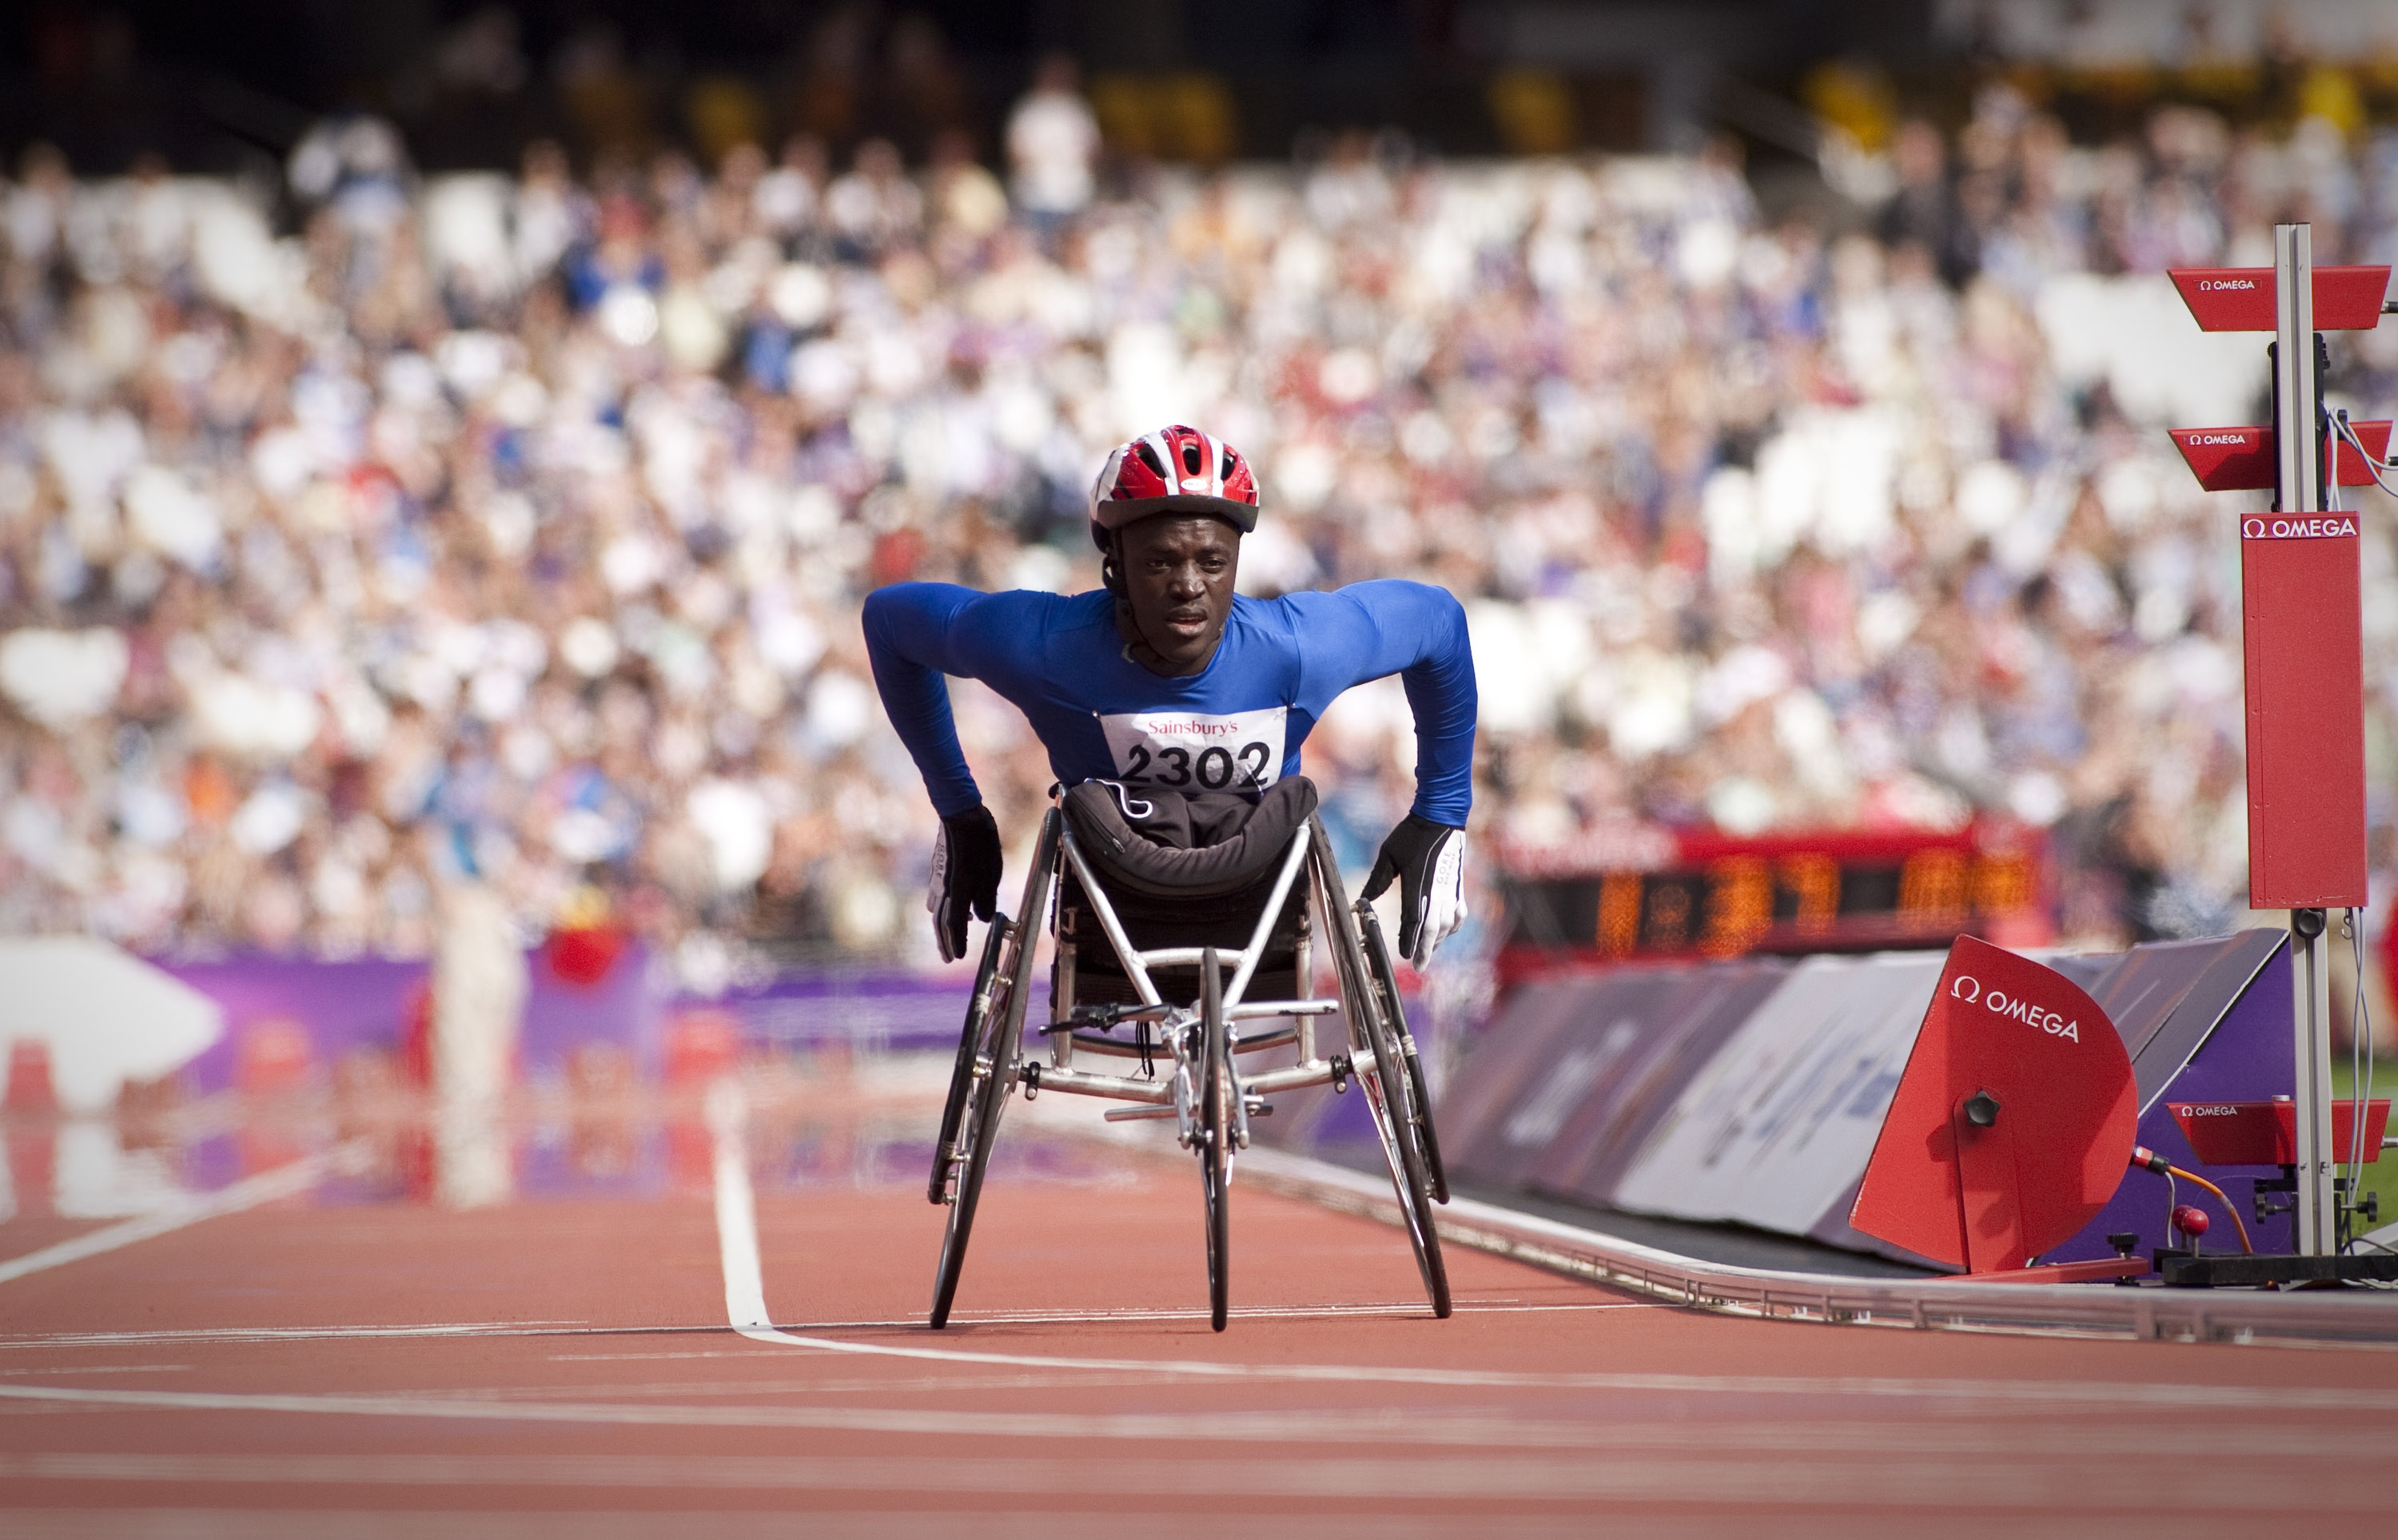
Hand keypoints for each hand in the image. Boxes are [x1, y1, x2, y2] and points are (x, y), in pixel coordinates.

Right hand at [927, 805, 1001, 961]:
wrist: (959, 811)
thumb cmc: (980, 838)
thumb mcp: (993, 868)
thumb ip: (987, 896)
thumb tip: (985, 919)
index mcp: (959, 889)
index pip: (955, 923)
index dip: (957, 942)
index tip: (958, 958)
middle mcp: (944, 887)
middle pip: (941, 921)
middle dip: (945, 941)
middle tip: (948, 957)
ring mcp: (937, 878)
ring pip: (936, 909)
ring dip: (941, 926)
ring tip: (949, 937)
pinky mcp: (938, 869)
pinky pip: (936, 896)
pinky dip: (941, 909)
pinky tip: (949, 908)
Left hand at [1362, 814, 1466, 967]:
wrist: (1442, 818)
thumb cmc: (1412, 835)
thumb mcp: (1388, 855)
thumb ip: (1378, 880)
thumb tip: (1363, 900)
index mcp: (1418, 884)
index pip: (1413, 920)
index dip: (1409, 940)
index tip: (1404, 955)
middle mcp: (1437, 891)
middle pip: (1433, 929)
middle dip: (1425, 949)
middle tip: (1419, 966)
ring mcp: (1451, 889)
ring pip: (1447, 924)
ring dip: (1437, 941)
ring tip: (1428, 952)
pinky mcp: (1458, 886)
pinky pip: (1458, 913)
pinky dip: (1453, 926)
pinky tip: (1447, 932)